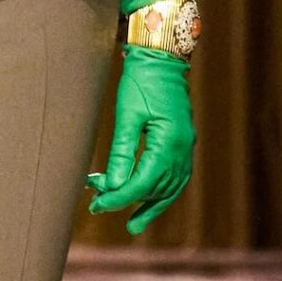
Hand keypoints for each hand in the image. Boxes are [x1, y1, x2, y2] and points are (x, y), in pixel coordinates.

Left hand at [87, 48, 193, 231]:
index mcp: (169, 143)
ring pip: (170, 188)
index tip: (96, 205)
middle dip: (128, 201)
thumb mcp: (126, 116)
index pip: (142, 183)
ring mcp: (185, 147)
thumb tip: (112, 186)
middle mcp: (182, 149)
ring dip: (148, 204)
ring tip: (131, 223)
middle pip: (156, 189)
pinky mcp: (182, 143)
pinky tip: (148, 199)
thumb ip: (121, 153)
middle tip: (99, 206)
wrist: (160, 57)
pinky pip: (175, 177)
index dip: (118, 198)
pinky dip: (161, 192)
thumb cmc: (140, 81)